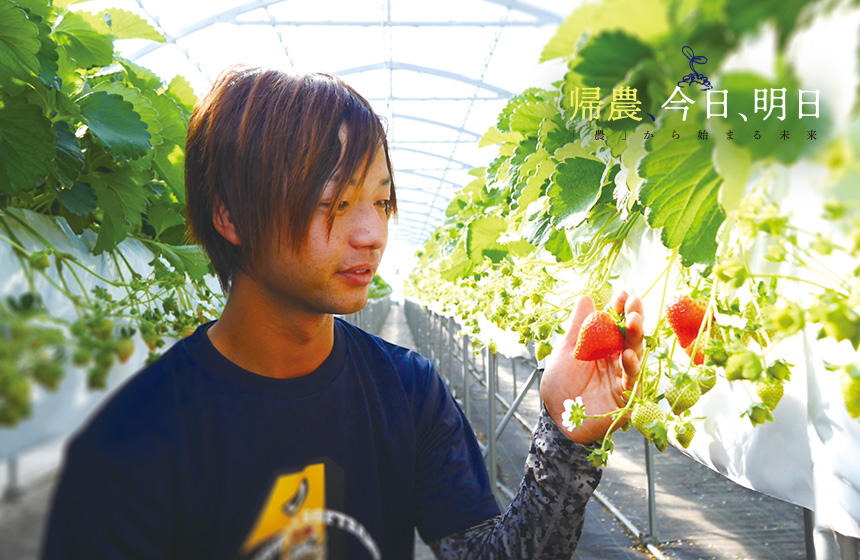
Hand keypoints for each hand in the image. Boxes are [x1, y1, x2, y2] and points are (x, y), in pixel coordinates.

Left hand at [540, 291, 643, 444]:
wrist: (557, 419)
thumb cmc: (559, 385)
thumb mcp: (565, 351)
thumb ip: (577, 327)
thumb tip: (585, 297)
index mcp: (601, 347)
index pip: (614, 324)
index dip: (620, 308)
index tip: (623, 293)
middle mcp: (615, 359)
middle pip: (629, 336)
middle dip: (634, 318)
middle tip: (635, 302)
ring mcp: (622, 377)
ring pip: (635, 354)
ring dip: (636, 337)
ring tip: (634, 321)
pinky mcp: (627, 397)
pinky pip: (632, 379)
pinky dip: (631, 366)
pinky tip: (629, 354)